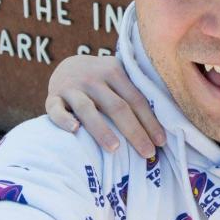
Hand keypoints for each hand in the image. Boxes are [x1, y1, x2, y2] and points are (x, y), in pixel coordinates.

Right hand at [45, 54, 166, 157]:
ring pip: (87, 109)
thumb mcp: (118, 78)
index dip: (149, 121)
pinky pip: (55, 110)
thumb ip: (134, 93)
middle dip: (134, 131)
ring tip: (115, 148)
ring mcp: (71, 87)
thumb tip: (167, 124)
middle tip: (147, 153)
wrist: (66, 66)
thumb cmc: (102, 81)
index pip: (136, 99)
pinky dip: (64, 120)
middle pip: (116, 106)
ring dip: (101, 129)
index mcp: (115, 71)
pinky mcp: (52, 97)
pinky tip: (74, 131)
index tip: (161, 142)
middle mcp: (93, 77)